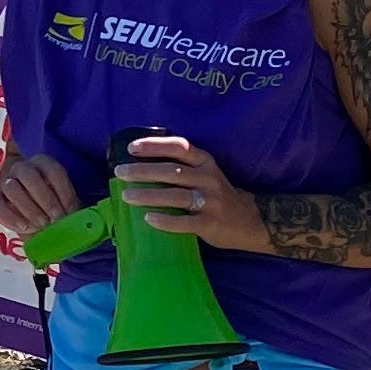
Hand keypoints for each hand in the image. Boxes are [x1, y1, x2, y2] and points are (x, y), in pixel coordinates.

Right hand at [0, 151, 81, 234]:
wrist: (27, 205)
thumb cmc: (51, 203)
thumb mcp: (63, 200)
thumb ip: (69, 206)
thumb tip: (82, 221)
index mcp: (43, 163)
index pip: (53, 171)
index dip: (63, 191)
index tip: (70, 211)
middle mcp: (23, 168)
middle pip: (30, 176)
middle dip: (45, 200)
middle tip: (55, 219)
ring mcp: (6, 181)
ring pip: (11, 188)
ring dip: (28, 208)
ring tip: (41, 225)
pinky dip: (10, 217)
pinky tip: (24, 227)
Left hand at [113, 134, 262, 249]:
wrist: (251, 220)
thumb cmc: (216, 194)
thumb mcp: (204, 173)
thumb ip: (180, 166)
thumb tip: (137, 165)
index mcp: (205, 162)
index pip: (179, 147)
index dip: (154, 145)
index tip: (131, 148)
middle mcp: (209, 178)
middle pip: (172, 171)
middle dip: (142, 171)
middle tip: (119, 173)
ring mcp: (211, 201)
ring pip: (176, 196)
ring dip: (148, 195)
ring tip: (126, 196)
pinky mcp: (210, 224)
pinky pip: (185, 222)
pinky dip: (165, 221)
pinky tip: (148, 219)